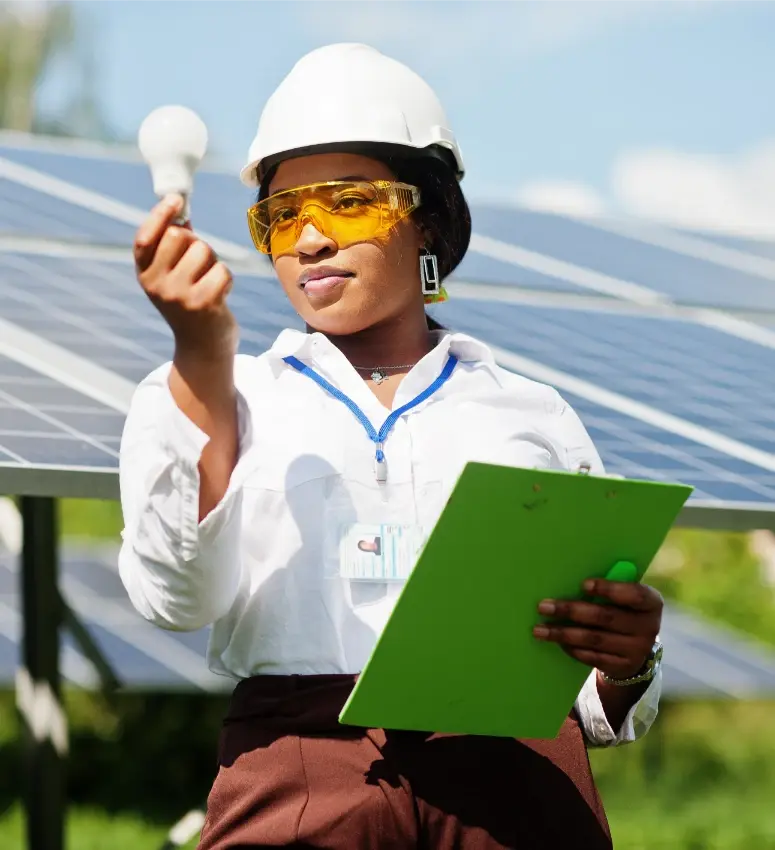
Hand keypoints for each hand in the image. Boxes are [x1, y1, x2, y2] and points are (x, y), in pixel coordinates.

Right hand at [133, 195, 236, 357]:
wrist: (202, 350)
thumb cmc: (190, 305)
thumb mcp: (172, 278)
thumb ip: (173, 247)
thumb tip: (181, 212)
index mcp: (145, 275)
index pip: (144, 238)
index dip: (159, 215)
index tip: (175, 199)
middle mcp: (156, 285)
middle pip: (180, 237)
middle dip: (197, 243)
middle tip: (200, 265)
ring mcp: (179, 296)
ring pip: (204, 251)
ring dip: (213, 263)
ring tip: (209, 283)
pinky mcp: (204, 304)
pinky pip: (222, 270)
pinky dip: (226, 279)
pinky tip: (220, 295)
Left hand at [532, 579, 662, 679]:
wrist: (636, 647)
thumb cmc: (623, 610)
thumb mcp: (625, 598)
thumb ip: (609, 589)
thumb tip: (568, 579)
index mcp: (651, 603)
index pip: (634, 594)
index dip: (609, 589)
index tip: (583, 585)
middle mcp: (648, 627)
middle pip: (605, 617)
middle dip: (571, 611)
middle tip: (543, 607)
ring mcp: (636, 650)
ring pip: (594, 639)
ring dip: (563, 633)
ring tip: (540, 629)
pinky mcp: (622, 666)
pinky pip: (593, 657)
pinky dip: (572, 648)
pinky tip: (556, 641)